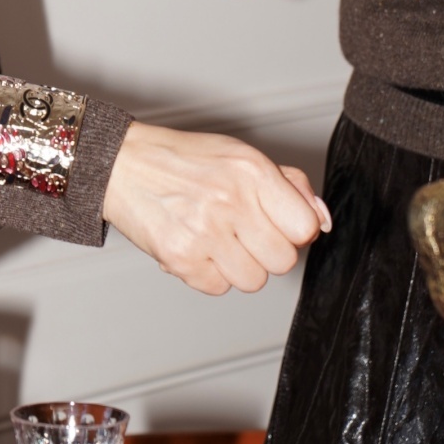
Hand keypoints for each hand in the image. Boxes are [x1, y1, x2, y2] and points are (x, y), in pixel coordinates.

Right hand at [102, 121, 330, 294]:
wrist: (121, 164)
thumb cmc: (182, 160)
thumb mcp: (239, 156)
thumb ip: (289, 186)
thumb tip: (323, 222)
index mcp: (250, 170)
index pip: (305, 227)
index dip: (293, 230)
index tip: (275, 222)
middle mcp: (230, 200)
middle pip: (283, 261)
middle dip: (265, 250)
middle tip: (240, 230)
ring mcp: (205, 232)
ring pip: (253, 281)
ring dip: (238, 266)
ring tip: (215, 238)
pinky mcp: (181, 258)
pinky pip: (218, 288)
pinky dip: (208, 273)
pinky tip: (194, 245)